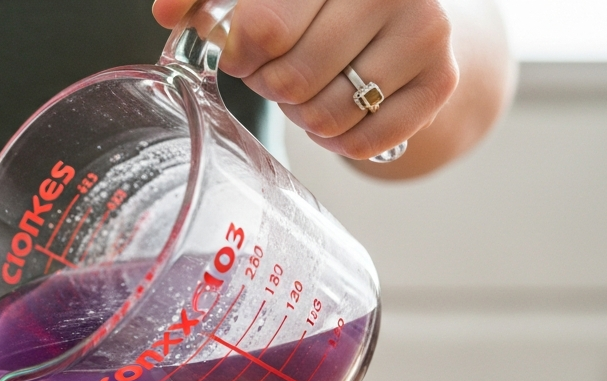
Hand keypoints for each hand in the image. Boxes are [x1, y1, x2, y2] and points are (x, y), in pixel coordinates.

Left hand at [153, 0, 459, 161]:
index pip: (263, 28)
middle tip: (280, 71)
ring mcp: (425, 30)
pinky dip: (339, 140)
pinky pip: (364, 141)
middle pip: (291, 77)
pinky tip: (342, 110)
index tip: (244, 50)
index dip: (240, 53)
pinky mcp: (441, 78)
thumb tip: (166, 13)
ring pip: (324, 114)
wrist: (402, 17)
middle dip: (271, 85)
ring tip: (314, 86)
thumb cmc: (316, 5)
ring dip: (303, 115)